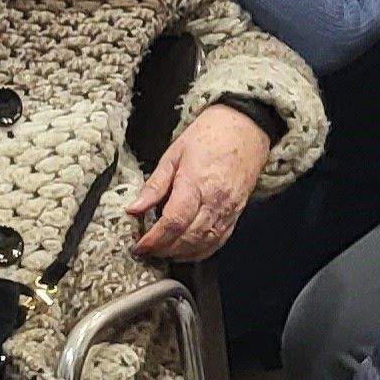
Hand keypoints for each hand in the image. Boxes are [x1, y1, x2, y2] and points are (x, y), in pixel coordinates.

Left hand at [126, 103, 272, 260]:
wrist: (246, 126)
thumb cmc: (209, 135)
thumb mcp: (174, 154)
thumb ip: (154, 185)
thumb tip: (133, 209)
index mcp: (195, 182)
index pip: (173, 221)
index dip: (154, 239)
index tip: (139, 246)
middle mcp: (215, 200)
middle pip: (187, 238)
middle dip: (163, 249)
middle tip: (147, 249)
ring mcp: (228, 209)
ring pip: (203, 244)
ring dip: (180, 253)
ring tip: (163, 251)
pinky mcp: (236, 213)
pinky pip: (218, 241)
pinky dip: (201, 251)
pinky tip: (186, 250)